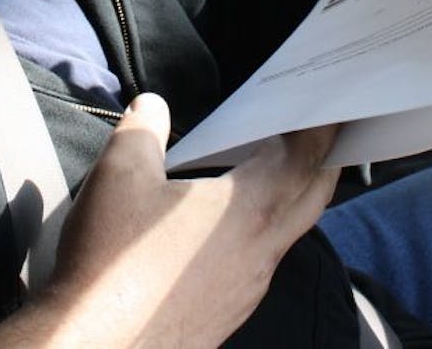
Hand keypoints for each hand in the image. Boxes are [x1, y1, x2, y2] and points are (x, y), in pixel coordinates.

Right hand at [0, 93, 339, 345]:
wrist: (98, 346)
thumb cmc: (114, 262)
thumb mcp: (120, 175)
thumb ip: (142, 129)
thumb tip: (151, 107)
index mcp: (251, 208)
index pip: (306, 158)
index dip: (322, 128)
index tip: (333, 108)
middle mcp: (263, 250)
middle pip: (313, 197)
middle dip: (324, 162)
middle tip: (325, 135)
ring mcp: (250, 288)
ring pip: (288, 235)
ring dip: (292, 200)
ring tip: (277, 174)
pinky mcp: (230, 313)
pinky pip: (261, 263)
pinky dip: (262, 233)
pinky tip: (228, 230)